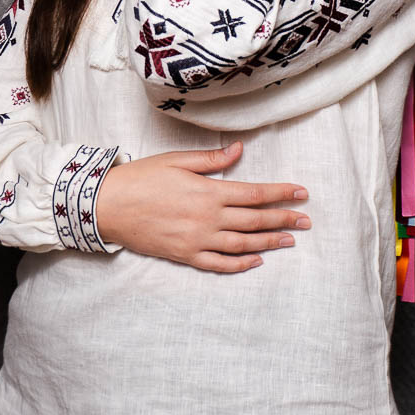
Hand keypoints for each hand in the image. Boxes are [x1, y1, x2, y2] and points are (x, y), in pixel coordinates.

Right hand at [95, 140, 311, 273]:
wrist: (108, 206)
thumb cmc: (141, 178)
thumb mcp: (177, 160)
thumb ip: (211, 159)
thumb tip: (239, 150)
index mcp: (208, 191)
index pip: (255, 194)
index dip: (281, 194)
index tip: (301, 193)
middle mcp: (207, 219)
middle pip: (255, 220)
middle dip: (284, 219)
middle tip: (306, 221)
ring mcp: (197, 240)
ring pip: (242, 244)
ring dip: (269, 242)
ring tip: (290, 241)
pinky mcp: (185, 256)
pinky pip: (219, 264)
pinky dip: (240, 264)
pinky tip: (256, 260)